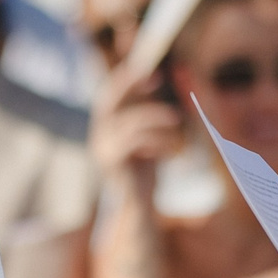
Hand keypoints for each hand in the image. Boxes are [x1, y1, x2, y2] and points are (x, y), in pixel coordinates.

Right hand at [89, 62, 183, 185]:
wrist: (136, 207)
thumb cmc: (145, 172)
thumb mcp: (149, 139)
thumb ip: (149, 117)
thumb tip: (160, 86)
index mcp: (106, 128)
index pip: (109, 95)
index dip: (126, 80)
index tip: (149, 70)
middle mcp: (98, 135)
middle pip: (107, 101)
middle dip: (130, 85)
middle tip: (156, 76)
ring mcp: (102, 149)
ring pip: (130, 121)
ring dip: (157, 117)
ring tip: (178, 121)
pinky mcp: (112, 163)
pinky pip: (135, 141)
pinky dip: (158, 140)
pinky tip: (172, 151)